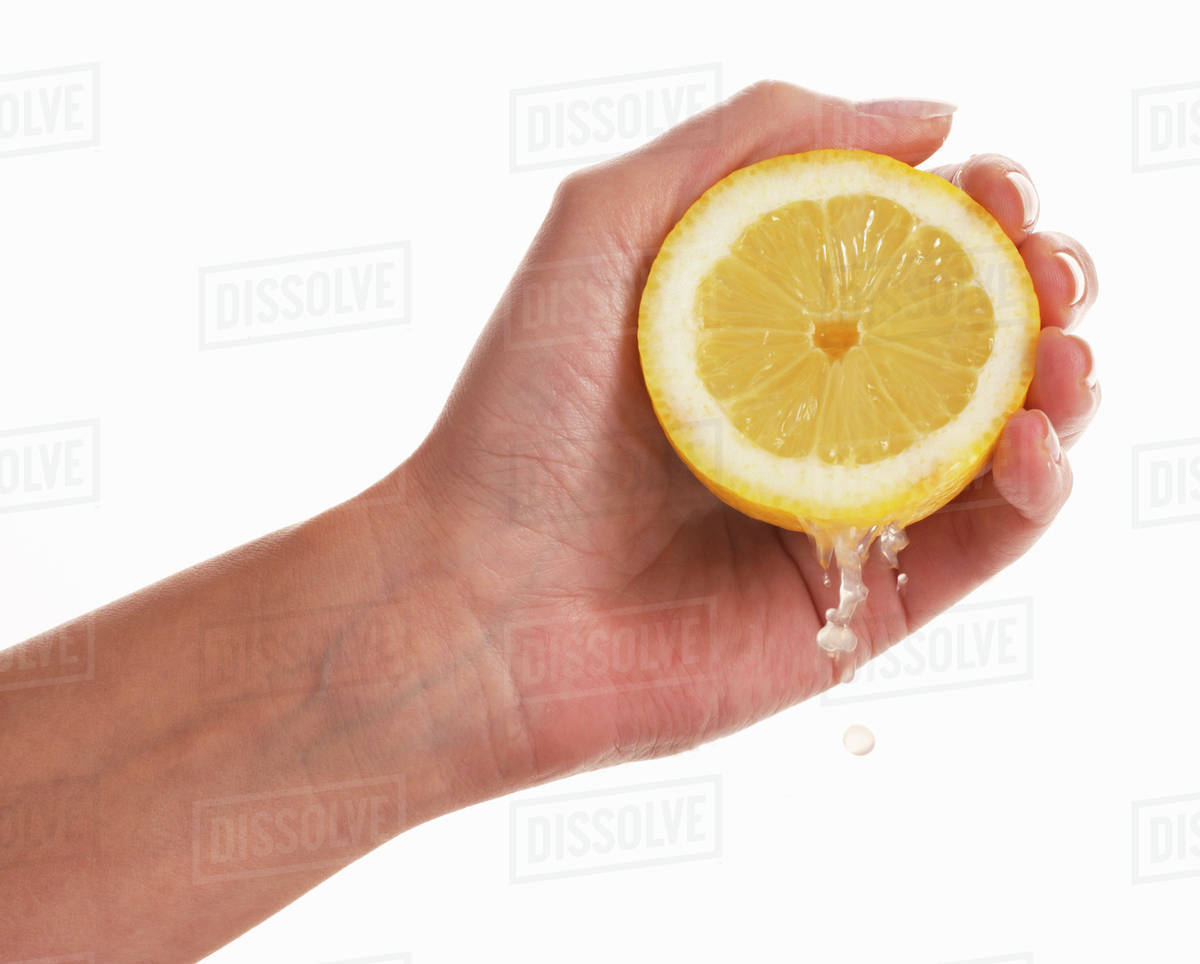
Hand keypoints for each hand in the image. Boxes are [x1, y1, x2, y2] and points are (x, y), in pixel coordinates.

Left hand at [404, 81, 1098, 780]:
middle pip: (968, 339)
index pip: (904, 254)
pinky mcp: (866, 609)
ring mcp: (846, 514)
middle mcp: (814, 416)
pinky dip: (1035, 491)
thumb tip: (928, 113)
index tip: (997, 185)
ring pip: (1000, 439)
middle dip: (1036, 287)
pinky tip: (1031, 441)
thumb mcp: (606, 226)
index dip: (973, 210)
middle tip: (1048, 269)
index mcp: (763, 328)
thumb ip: (746, 144)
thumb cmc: (518, 418)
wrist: (480, 602)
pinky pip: (985, 546)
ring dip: (1065, 382)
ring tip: (1068, 350)